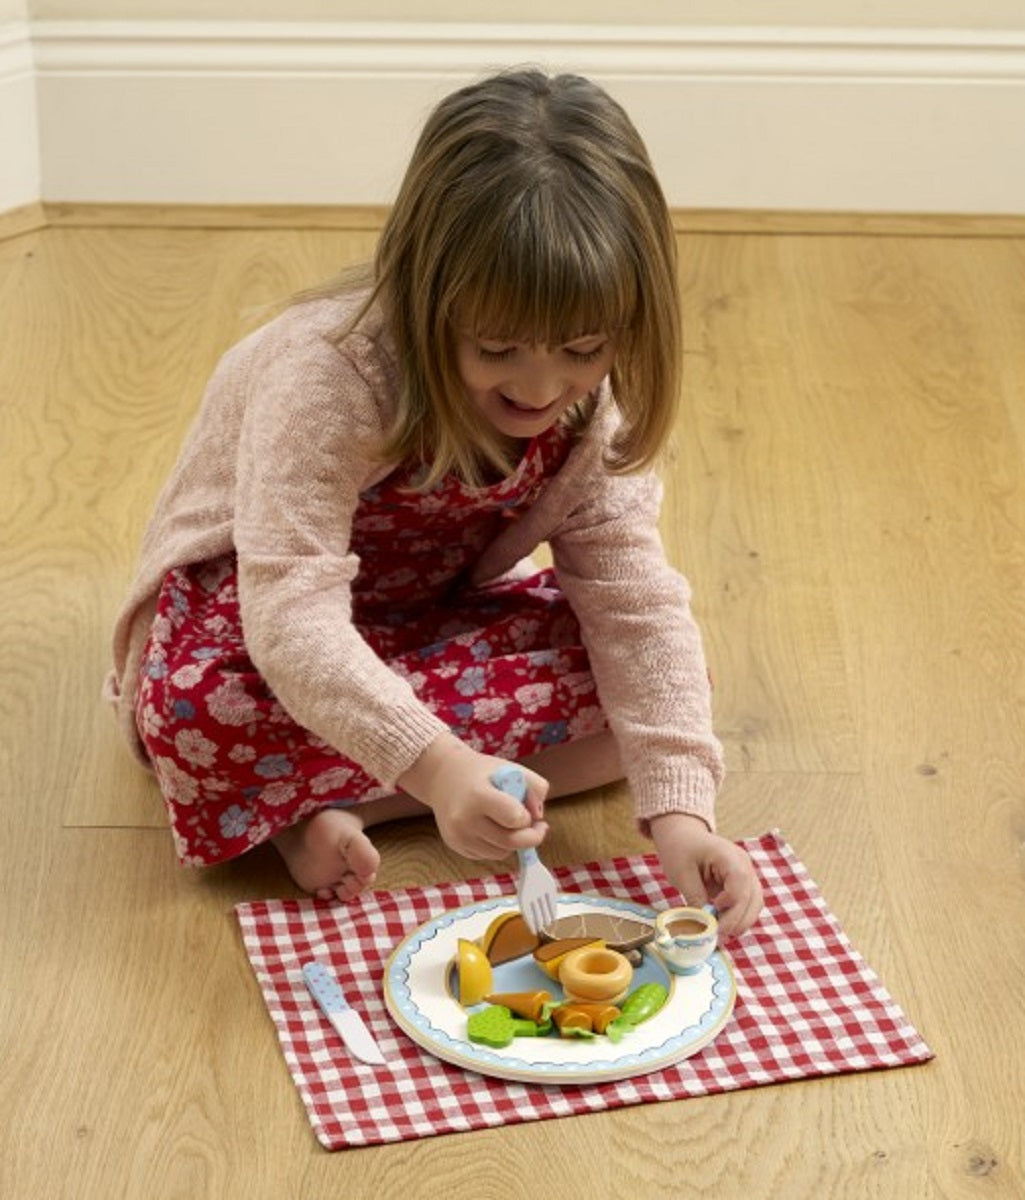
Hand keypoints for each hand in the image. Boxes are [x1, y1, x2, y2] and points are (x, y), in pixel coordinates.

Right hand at [397, 733, 549, 859]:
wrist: (442, 777)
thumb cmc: (482, 773)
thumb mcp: (511, 768)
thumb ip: (536, 787)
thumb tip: (539, 817)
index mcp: (479, 796)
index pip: (515, 819)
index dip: (527, 817)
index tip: (526, 809)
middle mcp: (465, 819)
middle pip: (511, 842)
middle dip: (530, 836)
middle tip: (537, 826)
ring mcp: (458, 836)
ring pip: (502, 853)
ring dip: (513, 842)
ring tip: (509, 822)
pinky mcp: (456, 846)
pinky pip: (488, 855)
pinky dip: (497, 845)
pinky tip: (493, 827)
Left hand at [650, 812, 762, 938]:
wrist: (681, 834)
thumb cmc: (679, 848)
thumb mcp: (681, 874)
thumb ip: (695, 899)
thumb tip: (705, 927)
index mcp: (729, 856)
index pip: (740, 886)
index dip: (731, 908)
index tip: (713, 920)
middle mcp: (744, 863)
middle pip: (753, 898)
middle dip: (737, 921)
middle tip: (717, 937)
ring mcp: (746, 872)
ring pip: (755, 903)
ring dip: (741, 921)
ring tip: (721, 934)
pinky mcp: (743, 881)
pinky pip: (749, 903)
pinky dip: (740, 916)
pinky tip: (724, 925)